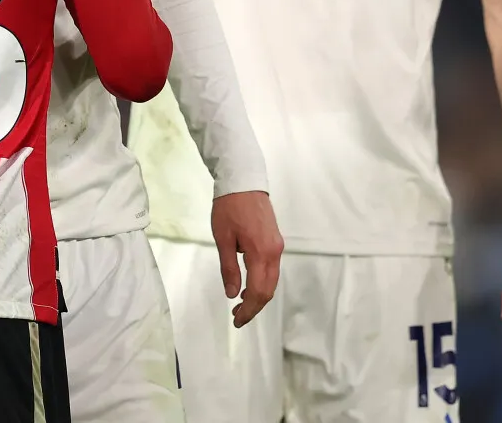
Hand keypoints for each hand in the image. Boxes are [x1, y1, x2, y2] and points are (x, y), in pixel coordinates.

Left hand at [212, 190, 282, 327]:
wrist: (244, 180)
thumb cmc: (229, 207)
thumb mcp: (223, 238)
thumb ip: (229, 268)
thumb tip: (232, 294)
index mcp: (261, 252)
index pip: (258, 291)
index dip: (249, 310)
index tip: (236, 320)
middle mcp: (275, 252)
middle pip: (269, 289)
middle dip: (254, 307)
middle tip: (237, 316)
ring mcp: (277, 246)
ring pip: (272, 280)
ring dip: (258, 295)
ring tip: (240, 304)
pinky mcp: (276, 241)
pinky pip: (271, 269)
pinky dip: (262, 282)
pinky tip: (248, 285)